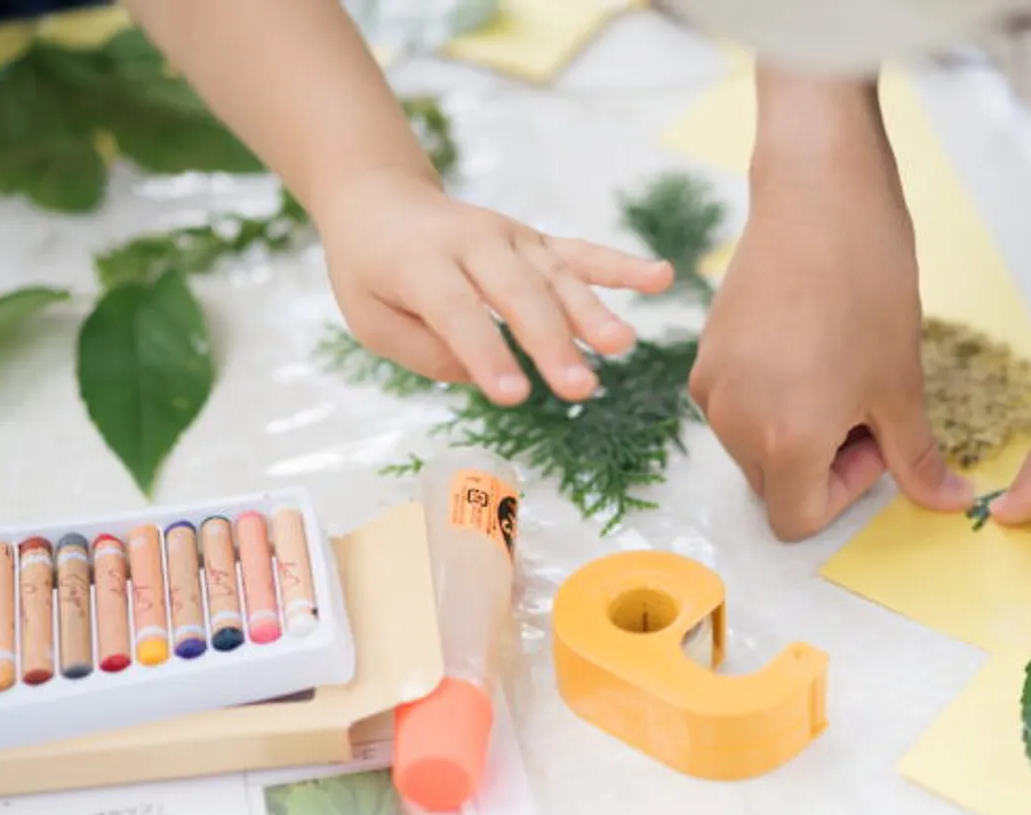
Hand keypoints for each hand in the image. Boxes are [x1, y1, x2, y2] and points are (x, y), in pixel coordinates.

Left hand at [319, 168, 673, 404]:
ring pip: (556, 275)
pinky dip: (621, 265)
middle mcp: (472, 242)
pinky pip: (582, 253)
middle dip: (551, 342)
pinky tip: (661, 277)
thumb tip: (482, 371)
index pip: (458, 312)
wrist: (382, 202)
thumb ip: (422, 350)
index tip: (515, 395)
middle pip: (518, 294)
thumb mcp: (369, 319)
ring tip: (622, 346)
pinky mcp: (535, 241)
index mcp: (420, 263)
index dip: (486, 353)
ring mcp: (510, 237)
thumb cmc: (373, 272)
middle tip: (579, 388)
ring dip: (592, 312)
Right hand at [690, 158, 970, 540]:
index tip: (874, 437)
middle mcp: (734, 424)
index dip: (845, 492)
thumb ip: (916, 458)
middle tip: (863, 403)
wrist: (817, 200)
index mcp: (784, 443)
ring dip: (795, 431)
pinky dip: (771, 398)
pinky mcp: (705, 356)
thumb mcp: (901, 384)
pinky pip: (736, 406)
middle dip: (821, 464)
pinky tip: (806, 345)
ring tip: (834, 368)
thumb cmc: (866, 288)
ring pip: (753, 447)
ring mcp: (712, 388)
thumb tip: (950, 504)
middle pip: (774, 486)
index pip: (799, 520)